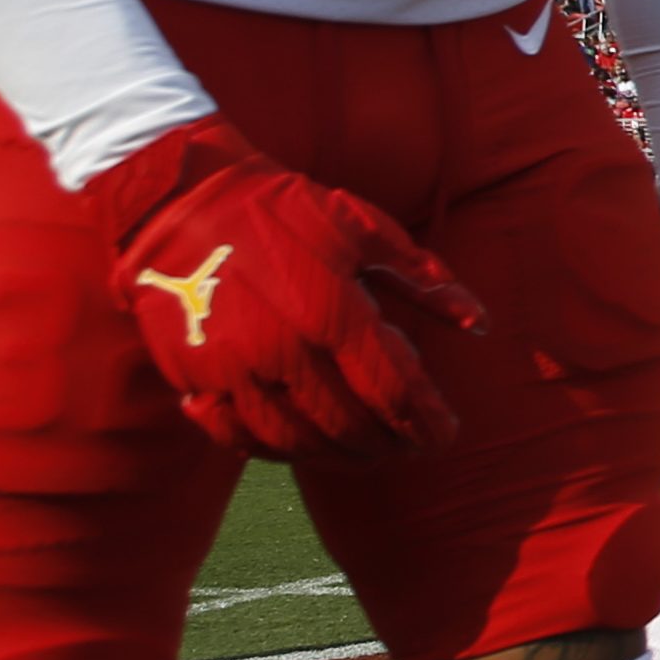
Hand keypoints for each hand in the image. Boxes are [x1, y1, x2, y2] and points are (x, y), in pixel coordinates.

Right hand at [88, 116, 482, 456]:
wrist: (179, 203)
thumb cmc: (282, 211)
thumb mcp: (364, 227)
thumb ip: (424, 278)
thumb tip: (480, 323)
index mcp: (332, 312)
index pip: (394, 391)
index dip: (426, 422)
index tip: (445, 435)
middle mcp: (284, 352)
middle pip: (350, 427)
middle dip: (389, 444)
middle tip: (410, 445)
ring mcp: (234, 372)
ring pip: (297, 443)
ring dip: (340, 456)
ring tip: (366, 452)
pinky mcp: (195, 380)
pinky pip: (239, 438)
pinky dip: (276, 452)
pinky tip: (302, 445)